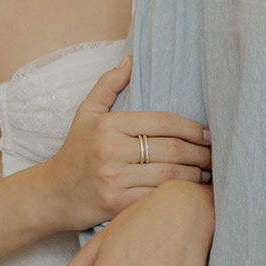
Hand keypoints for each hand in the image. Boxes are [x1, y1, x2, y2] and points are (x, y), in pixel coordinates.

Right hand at [38, 60, 210, 230]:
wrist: (51, 194)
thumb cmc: (74, 151)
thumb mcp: (85, 113)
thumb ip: (108, 85)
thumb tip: (130, 60)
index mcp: (107, 124)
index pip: (162, 121)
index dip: (192, 127)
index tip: (208, 134)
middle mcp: (110, 150)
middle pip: (171, 149)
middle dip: (200, 152)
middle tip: (215, 155)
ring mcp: (112, 179)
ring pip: (169, 175)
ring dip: (195, 175)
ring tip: (208, 173)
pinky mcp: (115, 205)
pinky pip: (156, 198)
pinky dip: (178, 196)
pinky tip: (191, 194)